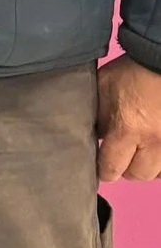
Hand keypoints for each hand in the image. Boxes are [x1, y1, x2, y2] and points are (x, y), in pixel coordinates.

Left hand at [97, 54, 160, 181]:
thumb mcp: (103, 90)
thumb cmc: (132, 72)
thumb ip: (96, 117)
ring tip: (141, 152)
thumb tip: (93, 138)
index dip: (103, 169)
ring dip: (149, 165)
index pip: (111, 169)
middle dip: (127, 168)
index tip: (100, 163)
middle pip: (138, 175)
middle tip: (121, 156)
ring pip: (159, 173)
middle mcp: (154, 141)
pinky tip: (155, 149)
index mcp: (127, 129)